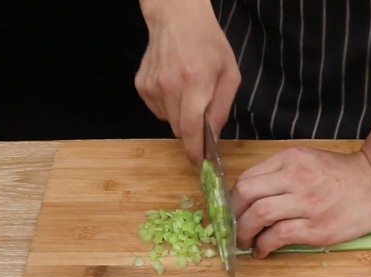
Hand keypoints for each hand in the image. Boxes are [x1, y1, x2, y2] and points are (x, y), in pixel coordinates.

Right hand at [135, 0, 240, 164]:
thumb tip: (213, 137)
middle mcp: (170, 86)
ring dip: (180, 116)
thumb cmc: (209, 45)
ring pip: (168, 122)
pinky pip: (157, 111)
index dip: (195, 151)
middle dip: (192, 130)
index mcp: (196, 83)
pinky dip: (168, 107)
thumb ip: (221, 108)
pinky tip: (174, 87)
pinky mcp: (141, 86)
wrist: (177, 19)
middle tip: (201, 114)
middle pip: (180, 130)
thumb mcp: (229, 75)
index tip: (198, 163)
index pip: (192, 129)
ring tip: (188, 92)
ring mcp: (152, 86)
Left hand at [231, 146, 370, 258]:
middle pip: (246, 194)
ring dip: (244, 233)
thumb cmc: (339, 175)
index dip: (231, 199)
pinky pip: (278, 236)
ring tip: (245, 242)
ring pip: (259, 215)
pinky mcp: (316, 227)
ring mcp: (307, 203)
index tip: (231, 212)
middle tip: (232, 229)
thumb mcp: (306, 160)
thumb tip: (247, 196)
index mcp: (290, 160)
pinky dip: (264, 246)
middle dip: (232, 215)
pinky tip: (262, 251)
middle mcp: (296, 178)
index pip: (246, 178)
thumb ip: (278, 173)